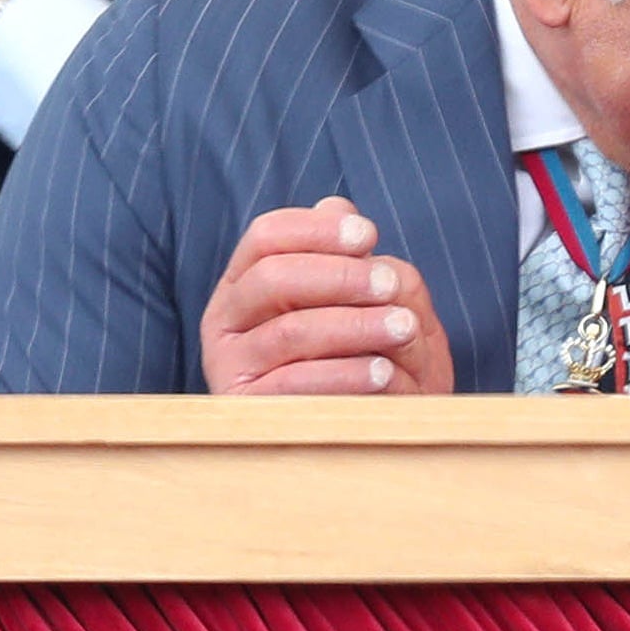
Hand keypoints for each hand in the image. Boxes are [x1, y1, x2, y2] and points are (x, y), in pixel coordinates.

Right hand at [200, 196, 455, 393]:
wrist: (337, 425)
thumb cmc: (342, 349)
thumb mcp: (340, 297)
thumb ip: (336, 252)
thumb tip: (337, 205)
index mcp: (244, 279)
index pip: (267, 235)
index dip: (318, 229)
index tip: (370, 234)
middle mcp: (225, 318)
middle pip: (274, 278)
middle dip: (341, 276)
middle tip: (392, 283)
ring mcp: (229, 365)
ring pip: (290, 332)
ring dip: (355, 325)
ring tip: (404, 327)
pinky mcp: (248, 411)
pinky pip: (294, 385)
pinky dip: (344, 375)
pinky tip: (383, 371)